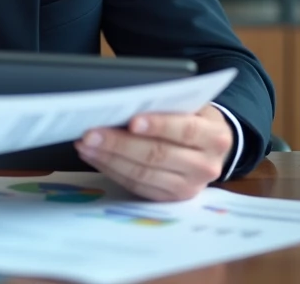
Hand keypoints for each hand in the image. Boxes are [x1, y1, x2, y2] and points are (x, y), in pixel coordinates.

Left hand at [74, 104, 232, 200]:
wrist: (211, 148)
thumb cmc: (193, 117)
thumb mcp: (191, 105)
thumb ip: (168, 103)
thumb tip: (126, 100)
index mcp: (214, 136)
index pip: (185, 129)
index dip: (158, 125)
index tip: (132, 121)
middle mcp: (205, 165)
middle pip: (158, 155)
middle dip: (120, 143)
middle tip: (91, 133)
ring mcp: (189, 187)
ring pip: (143, 174)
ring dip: (109, 159)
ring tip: (85, 145)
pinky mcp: (170, 199)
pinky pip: (137, 186)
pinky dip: (112, 170)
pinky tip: (94, 157)